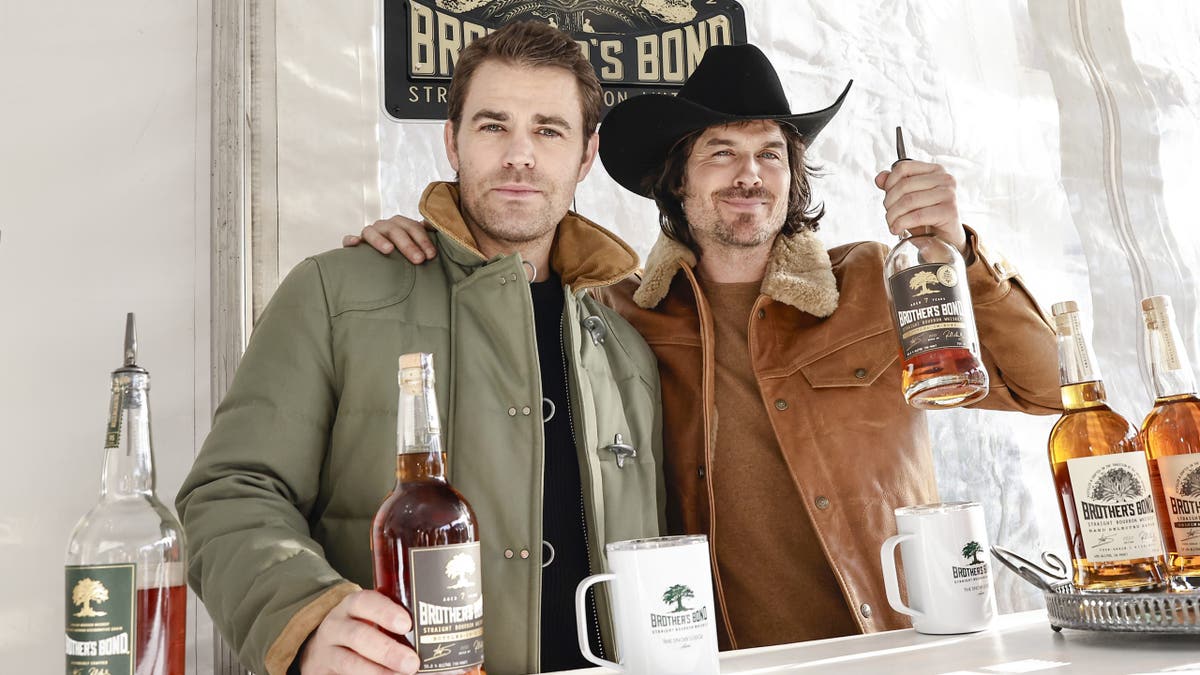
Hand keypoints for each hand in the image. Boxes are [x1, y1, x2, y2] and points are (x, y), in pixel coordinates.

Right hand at [298, 590, 418, 674]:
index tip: (406, 623)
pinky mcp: (325, 671)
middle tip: (412, 663)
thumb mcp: (372, 619)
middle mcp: (337, 626)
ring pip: (348, 661)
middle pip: (358, 635)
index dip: (385, 611)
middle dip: (387, 650)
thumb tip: (449, 645)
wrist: (324, 650)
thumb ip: (400, 625)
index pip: (365, 602)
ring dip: (377, 672)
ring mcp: (328, 651)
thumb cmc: (361, 630)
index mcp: (353, 606)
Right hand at [343, 215, 437, 263]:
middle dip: (408, 244)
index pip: (413, 227)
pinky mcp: (353, 244)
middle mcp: (384, 226)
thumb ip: (429, 239)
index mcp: (401, 225)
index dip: (423, 240)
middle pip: (395, 229)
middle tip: (419, 260)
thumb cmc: (405, 255)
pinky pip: (349, 239)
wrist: (382, 262)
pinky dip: (351, 240)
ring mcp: (368, 234)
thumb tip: (444, 230)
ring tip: (389, 250)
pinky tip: (356, 244)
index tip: (431, 256)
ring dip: (380, 239)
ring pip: (371, 231)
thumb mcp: (418, 247)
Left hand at [874, 160, 966, 254]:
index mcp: (935, 170)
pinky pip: (917, 216)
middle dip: (889, 203)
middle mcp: (944, 179)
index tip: (888, 198)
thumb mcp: (908, 199)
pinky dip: (902, 224)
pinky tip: (897, 229)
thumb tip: (880, 178)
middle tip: (889, 216)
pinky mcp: (949, 212)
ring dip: (893, 216)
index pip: (903, 168)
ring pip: (909, 201)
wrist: (945, 238)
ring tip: (892, 224)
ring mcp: (948, 194)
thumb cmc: (926, 217)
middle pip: (904, 185)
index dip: (888, 184)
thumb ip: (893, 186)